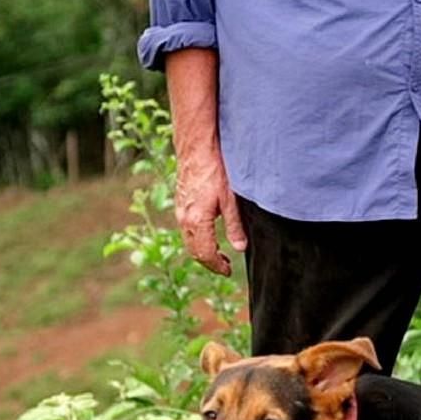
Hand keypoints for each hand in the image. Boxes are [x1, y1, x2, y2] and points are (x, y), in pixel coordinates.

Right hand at [175, 147, 246, 276]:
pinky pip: (186, 229)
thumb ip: (234, 225)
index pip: (205, 254)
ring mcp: (180, 211)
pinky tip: (208, 233)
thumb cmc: (214, 169)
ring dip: (202, 250)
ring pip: (189, 241)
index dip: (217, 266)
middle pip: (195, 251)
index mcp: (197, 221)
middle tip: (224, 266)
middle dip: (209, 262)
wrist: (195, 147)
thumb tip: (240, 247)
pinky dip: (197, 238)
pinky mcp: (180, 203)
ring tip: (219, 253)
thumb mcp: (230, 199)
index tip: (228, 271)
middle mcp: (185, 219)